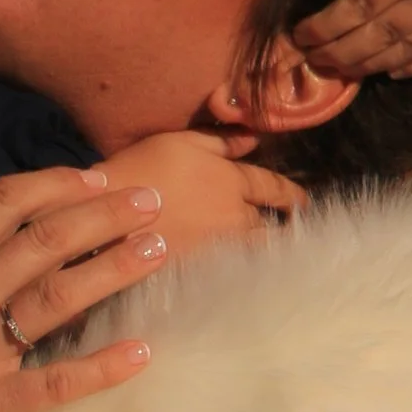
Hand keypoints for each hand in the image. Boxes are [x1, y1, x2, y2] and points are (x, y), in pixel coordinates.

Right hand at [0, 166, 168, 411]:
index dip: (52, 185)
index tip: (94, 178)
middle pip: (41, 242)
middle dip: (103, 215)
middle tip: (151, 198)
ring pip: (55, 298)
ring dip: (113, 268)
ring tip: (159, 248)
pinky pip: (52, 384)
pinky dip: (100, 367)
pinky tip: (142, 351)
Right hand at [104, 127, 303, 262]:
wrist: (108, 213)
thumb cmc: (141, 167)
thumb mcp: (180, 141)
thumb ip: (220, 141)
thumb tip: (253, 139)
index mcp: (231, 180)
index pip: (272, 188)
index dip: (291, 194)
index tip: (304, 202)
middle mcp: (232, 215)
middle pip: (268, 226)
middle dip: (284, 228)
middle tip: (295, 233)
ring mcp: (217, 246)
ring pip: (254, 251)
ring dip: (267, 250)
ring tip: (276, 255)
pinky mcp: (199, 269)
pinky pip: (231, 269)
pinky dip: (242, 268)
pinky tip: (244, 272)